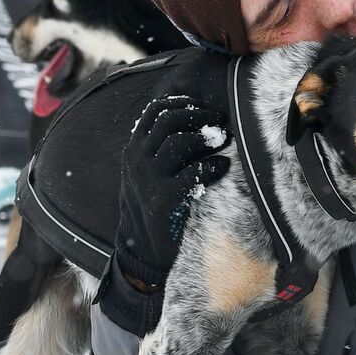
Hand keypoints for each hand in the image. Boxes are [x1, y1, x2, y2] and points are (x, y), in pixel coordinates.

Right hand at [114, 96, 230, 290]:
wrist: (145, 251)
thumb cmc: (156, 208)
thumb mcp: (149, 175)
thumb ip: (161, 151)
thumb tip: (194, 123)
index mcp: (134, 151)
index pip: (154, 112)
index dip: (181, 103)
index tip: (202, 106)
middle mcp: (137, 161)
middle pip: (168, 120)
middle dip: (198, 115)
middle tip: (219, 119)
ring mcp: (148, 180)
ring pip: (177, 141)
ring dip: (205, 136)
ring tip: (222, 139)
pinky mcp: (164, 200)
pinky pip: (192, 173)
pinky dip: (212, 166)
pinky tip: (221, 167)